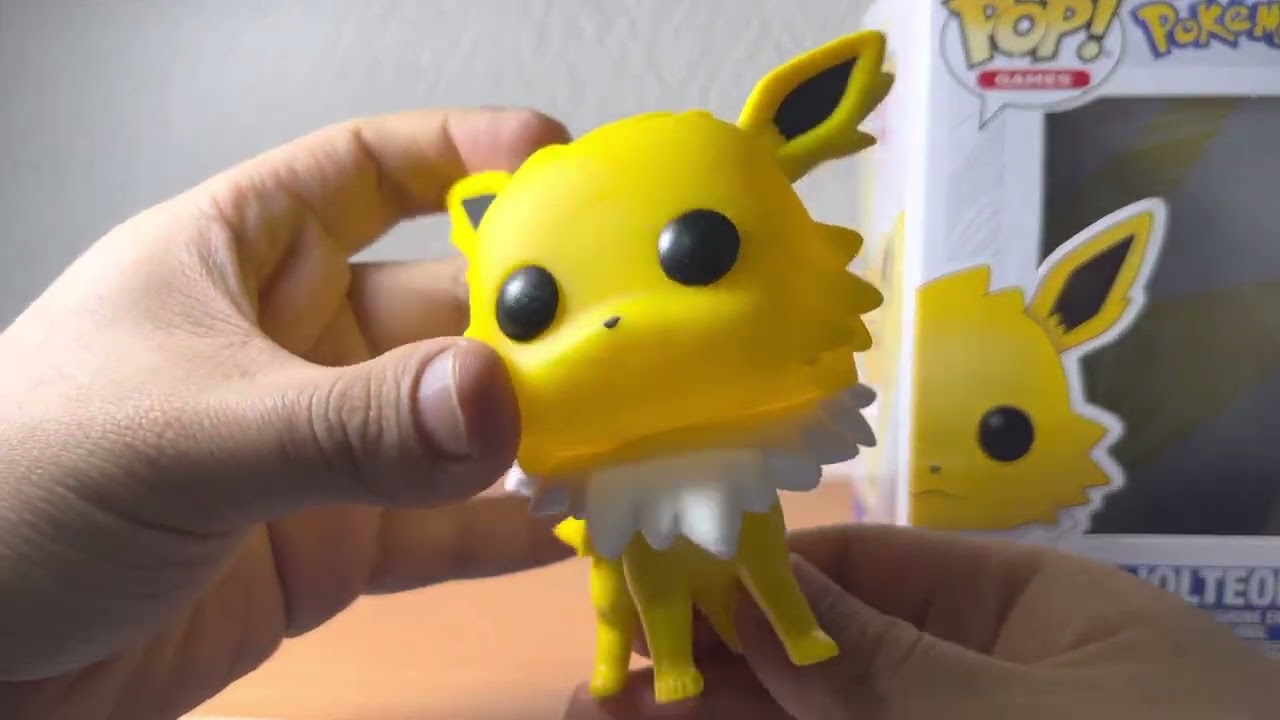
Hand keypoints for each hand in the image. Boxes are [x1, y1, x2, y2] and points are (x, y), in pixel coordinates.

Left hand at [0, 108, 572, 718]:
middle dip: (530, 317)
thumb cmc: (17, 489)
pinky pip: (442, 528)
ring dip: (536, 429)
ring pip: (456, 422)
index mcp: (238, 260)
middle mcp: (292, 344)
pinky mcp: (330, 545)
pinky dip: (504, 531)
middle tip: (625, 335)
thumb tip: (494, 404)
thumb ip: (344, 424)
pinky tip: (572, 527)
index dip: (461, 154)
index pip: (366, 171)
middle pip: (441, 306)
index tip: (557, 161)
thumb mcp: (184, 431)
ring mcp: (319, 448)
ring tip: (627, 433)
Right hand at [562, 524, 1276, 718]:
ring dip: (728, 718)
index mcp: (1025, 604)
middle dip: (721, 662)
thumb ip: (876, 660)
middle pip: (833, 656)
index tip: (659, 589)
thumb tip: (750, 584)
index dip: (758, 575)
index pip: (868, 566)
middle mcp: (988, 673)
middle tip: (608, 678)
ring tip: (613, 713)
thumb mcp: (1015, 714)